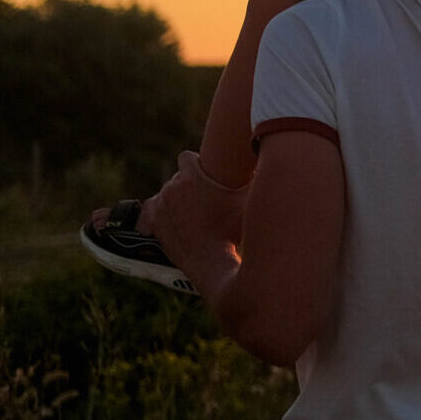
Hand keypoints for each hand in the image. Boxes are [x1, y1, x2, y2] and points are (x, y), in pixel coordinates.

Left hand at [140, 151, 248, 275]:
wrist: (212, 263)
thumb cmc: (232, 231)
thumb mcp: (249, 200)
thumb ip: (256, 178)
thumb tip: (269, 163)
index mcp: (191, 178)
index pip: (186, 157)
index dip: (197, 162)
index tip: (207, 172)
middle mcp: (171, 189)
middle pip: (177, 177)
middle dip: (190, 183)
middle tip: (207, 196)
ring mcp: (160, 207)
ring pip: (166, 193)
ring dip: (176, 197)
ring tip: (194, 210)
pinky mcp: (153, 224)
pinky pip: (152, 208)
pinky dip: (160, 210)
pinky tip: (172, 216)